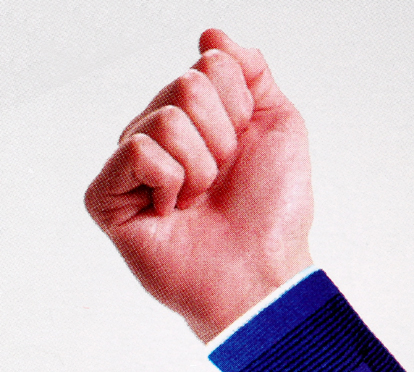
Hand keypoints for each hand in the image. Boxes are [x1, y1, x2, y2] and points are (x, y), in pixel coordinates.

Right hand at [85, 29, 313, 341]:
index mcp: (200, 118)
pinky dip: (171, 183)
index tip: (245, 151)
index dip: (241, 110)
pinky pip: (139, 151)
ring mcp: (132, 167)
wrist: (263, 270)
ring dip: (201, 167)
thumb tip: (211, 34)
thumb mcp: (280, 126)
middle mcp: (163, 136)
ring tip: (199, 202)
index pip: (210, 64)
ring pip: (165, 119)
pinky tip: (172, 213)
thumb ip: (252, 72)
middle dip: (222, 139)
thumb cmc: (274, 211)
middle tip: (222, 182)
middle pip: (186, 86)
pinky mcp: (107, 197)